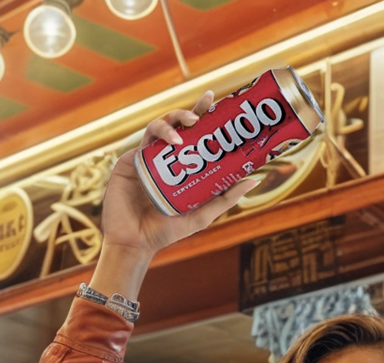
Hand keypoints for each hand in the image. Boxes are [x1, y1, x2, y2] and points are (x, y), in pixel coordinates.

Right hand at [99, 90, 264, 258]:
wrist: (135, 242)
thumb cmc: (166, 231)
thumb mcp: (202, 214)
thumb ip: (226, 197)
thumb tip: (253, 179)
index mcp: (178, 167)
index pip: (194, 136)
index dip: (203, 115)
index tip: (216, 100)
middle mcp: (163, 158)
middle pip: (177, 126)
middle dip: (192, 110)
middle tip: (206, 106)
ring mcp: (146, 157)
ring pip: (160, 126)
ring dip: (176, 119)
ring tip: (191, 123)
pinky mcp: (130, 160)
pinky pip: (146, 139)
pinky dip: (161, 133)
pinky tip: (174, 140)